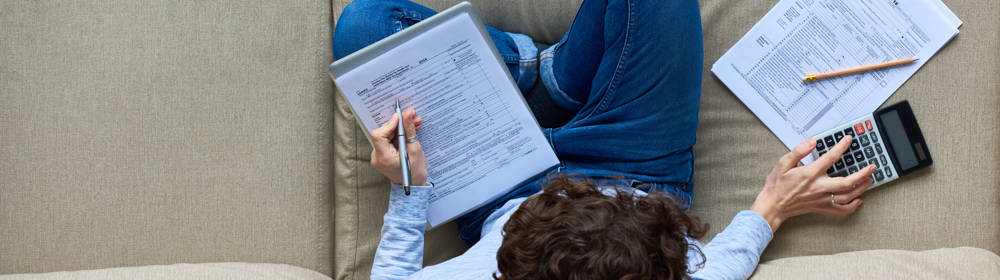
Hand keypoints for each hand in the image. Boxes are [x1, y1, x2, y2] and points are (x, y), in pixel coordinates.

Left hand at [370, 109, 427, 185]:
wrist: (414, 187)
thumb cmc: (415, 172)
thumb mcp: (415, 150)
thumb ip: (409, 131)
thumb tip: (407, 114)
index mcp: (384, 158)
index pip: (379, 135)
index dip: (389, 124)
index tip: (400, 117)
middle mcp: (377, 157)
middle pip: (383, 134)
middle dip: (399, 125)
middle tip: (413, 118)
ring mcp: (378, 157)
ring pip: (387, 136)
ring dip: (400, 129)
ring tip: (415, 124)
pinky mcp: (382, 156)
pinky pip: (388, 141)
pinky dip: (398, 136)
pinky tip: (409, 132)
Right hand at [749, 135, 875, 231]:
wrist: (773, 205)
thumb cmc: (777, 185)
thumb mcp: (783, 163)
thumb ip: (798, 151)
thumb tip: (812, 142)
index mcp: (810, 173)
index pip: (831, 158)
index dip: (842, 147)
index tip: (848, 140)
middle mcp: (819, 187)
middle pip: (847, 182)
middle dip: (863, 174)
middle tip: (872, 167)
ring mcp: (821, 199)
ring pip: (847, 196)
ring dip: (862, 188)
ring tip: (870, 180)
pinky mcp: (821, 207)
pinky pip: (840, 210)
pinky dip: (852, 207)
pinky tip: (859, 201)